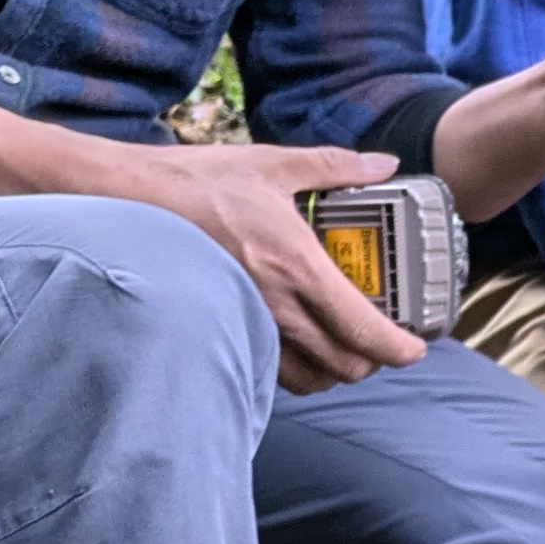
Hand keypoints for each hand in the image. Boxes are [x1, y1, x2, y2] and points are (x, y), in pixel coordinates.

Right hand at [128, 140, 427, 395]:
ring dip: (333, 370)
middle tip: (384, 342)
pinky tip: (299, 342)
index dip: (398, 348)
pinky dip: (295, 368)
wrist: (128, 201)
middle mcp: (275, 305)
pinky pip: (268, 369)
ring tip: (345, 346)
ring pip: (306, 378)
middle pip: (341, 366)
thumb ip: (334, 167)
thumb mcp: (272, 165)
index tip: (416, 347)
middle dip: (372, 363)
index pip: (362, 329)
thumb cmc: (199, 181)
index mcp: (297, 266)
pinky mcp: (222, 327)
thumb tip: (385, 165)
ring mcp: (247, 322)